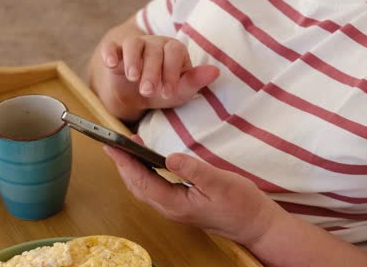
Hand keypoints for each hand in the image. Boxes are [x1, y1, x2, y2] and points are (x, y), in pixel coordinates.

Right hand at [98, 32, 219, 110]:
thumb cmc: (162, 90)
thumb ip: (195, 82)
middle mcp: (155, 43)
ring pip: (133, 44)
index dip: (172, 71)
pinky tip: (111, 64)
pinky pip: (111, 47)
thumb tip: (216, 72)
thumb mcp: (179, 91)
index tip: (168, 92)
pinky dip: (110, 53)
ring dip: (133, 60)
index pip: (175, 52)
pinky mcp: (115, 50)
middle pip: (154, 50)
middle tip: (148, 90)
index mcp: (174, 50)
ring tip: (133, 77)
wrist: (133, 94)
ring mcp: (134, 45)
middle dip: (152, 71)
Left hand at [104, 135, 283, 246]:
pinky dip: (145, 173)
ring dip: (132, 169)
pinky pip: (155, 189)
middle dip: (123, 165)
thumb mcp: (220, 183)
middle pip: (137, 186)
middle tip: (112, 143)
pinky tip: (148, 162)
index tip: (112, 146)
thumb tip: (170, 157)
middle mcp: (171, 208)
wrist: (255, 224)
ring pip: (145, 189)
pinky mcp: (182, 205)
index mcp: (176, 204)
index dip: (125, 163)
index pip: (142, 182)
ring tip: (126, 149)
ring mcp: (176, 208)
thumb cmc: (241, 204)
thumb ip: (194, 170)